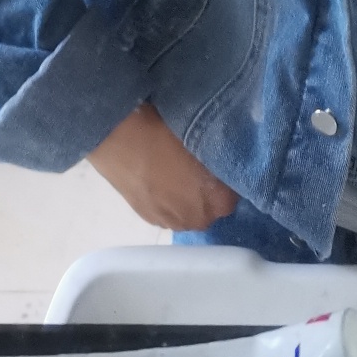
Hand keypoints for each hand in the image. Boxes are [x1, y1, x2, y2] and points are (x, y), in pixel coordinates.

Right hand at [87, 103, 237, 230]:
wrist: (120, 139)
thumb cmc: (167, 133)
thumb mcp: (206, 138)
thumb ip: (221, 157)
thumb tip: (227, 158)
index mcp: (219, 201)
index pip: (236, 193)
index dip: (228, 177)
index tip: (219, 162)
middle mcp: (199, 220)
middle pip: (213, 206)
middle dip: (209, 190)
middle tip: (197, 164)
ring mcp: (172, 223)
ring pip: (190, 210)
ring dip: (188, 197)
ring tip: (174, 169)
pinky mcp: (149, 220)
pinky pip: (169, 211)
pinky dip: (168, 199)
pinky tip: (159, 178)